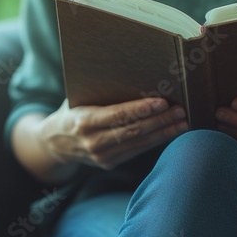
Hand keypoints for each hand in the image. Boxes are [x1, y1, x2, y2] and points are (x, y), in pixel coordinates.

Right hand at [39, 97, 188, 169]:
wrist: (54, 142)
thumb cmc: (72, 110)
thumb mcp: (79, 97)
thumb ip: (101, 91)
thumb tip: (133, 73)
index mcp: (84, 121)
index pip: (118, 115)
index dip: (141, 110)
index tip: (162, 102)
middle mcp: (93, 141)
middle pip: (133, 131)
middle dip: (159, 121)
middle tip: (181, 110)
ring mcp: (101, 156)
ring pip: (138, 143)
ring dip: (163, 132)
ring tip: (182, 122)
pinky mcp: (109, 163)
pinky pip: (136, 151)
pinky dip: (155, 141)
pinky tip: (170, 132)